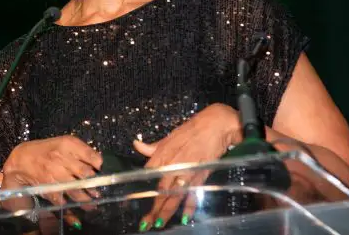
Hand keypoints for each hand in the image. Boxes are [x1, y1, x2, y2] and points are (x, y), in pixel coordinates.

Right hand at [1, 135, 102, 225]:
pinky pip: (62, 197)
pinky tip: (75, 204)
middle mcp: (61, 158)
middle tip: (99, 189)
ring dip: (86, 197)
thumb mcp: (63, 143)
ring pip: (75, 188)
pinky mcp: (47, 186)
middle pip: (84, 173)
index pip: (89, 154)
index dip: (98, 163)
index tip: (101, 169)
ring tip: (92, 201)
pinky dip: (69, 202)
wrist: (22, 158)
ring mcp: (54, 173)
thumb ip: (80, 151)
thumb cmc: (46, 150)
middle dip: (94, 183)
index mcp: (67, 144)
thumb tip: (98, 162)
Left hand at [132, 103, 240, 229]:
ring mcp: (187, 171)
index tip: (133, 203)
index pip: (147, 175)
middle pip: (160, 189)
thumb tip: (136, 144)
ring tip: (158, 224)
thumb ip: (153, 146)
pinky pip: (194, 193)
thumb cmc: (192, 129)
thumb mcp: (170, 136)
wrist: (216, 124)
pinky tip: (185, 218)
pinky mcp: (201, 175)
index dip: (140, 189)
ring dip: (166, 211)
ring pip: (174, 195)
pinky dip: (190, 206)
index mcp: (163, 153)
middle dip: (153, 207)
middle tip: (144, 223)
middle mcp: (173, 164)